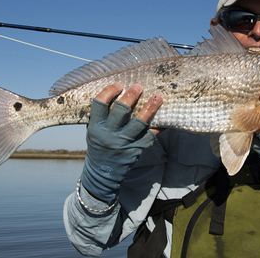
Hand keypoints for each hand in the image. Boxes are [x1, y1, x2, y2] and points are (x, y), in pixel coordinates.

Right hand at [81, 83, 162, 202]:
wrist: (103, 175)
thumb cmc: (98, 147)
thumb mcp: (93, 132)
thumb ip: (101, 118)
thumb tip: (115, 94)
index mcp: (95, 128)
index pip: (99, 104)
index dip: (109, 92)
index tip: (119, 84)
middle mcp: (109, 135)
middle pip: (121, 111)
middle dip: (131, 96)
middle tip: (139, 86)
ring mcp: (124, 143)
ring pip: (139, 123)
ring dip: (150, 108)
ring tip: (158, 97)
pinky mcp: (136, 150)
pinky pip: (150, 136)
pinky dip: (159, 128)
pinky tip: (166, 119)